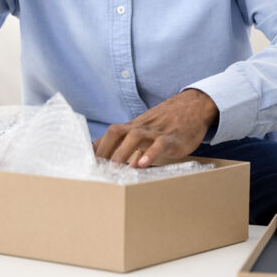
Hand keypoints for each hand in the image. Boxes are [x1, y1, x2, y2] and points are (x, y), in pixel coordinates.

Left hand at [94, 89, 218, 167]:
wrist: (193, 106)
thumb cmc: (168, 123)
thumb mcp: (149, 133)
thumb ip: (134, 149)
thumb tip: (122, 166)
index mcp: (133, 127)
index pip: (109, 135)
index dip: (96, 147)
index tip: (83, 162)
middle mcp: (140, 127)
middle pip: (116, 132)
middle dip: (104, 149)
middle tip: (95, 168)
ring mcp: (156, 131)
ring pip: (135, 137)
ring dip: (122, 152)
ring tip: (114, 169)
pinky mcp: (172, 137)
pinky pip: (159, 144)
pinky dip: (150, 153)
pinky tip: (143, 164)